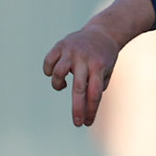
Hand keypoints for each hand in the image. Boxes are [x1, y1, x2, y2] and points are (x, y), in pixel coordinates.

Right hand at [43, 0, 155, 126]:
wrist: (103, 32)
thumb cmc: (104, 58)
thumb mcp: (107, 72)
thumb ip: (96, 87)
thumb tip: (84, 106)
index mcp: (99, 66)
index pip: (94, 93)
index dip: (90, 110)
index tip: (86, 123)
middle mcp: (85, 58)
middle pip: (78, 88)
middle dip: (77, 108)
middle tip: (77, 123)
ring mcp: (71, 50)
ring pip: (58, 73)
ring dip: (58, 84)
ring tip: (63, 85)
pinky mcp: (61, 45)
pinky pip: (49, 62)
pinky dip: (49, 71)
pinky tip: (55, 74)